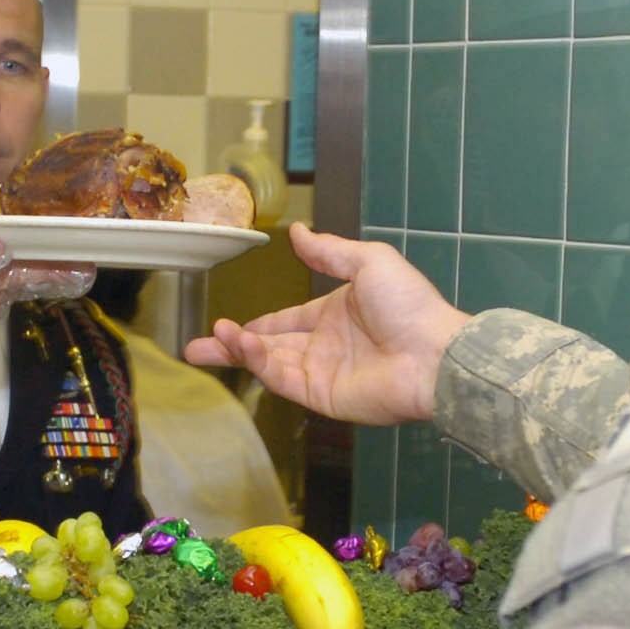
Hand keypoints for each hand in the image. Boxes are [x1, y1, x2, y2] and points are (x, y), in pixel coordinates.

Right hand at [184, 223, 468, 424]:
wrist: (434, 353)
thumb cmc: (409, 305)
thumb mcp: (367, 262)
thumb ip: (328, 252)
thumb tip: (296, 232)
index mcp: (333, 315)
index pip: (284, 322)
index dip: (255, 325)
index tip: (226, 324)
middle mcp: (323, 346)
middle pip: (266, 347)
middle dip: (230, 346)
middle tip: (194, 347)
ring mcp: (322, 373)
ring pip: (269, 364)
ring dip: (238, 351)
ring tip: (211, 340)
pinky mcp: (322, 396)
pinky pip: (283, 379)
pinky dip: (260, 362)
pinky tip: (242, 344)